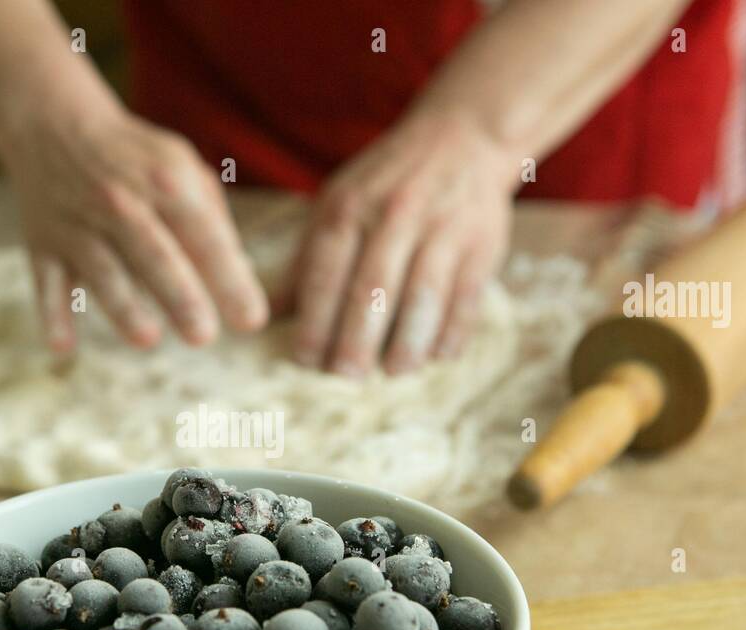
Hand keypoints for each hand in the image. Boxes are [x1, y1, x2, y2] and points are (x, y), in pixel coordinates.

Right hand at [0, 105, 267, 351]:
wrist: (53, 123)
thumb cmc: (135, 160)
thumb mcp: (183, 169)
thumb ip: (212, 222)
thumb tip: (240, 280)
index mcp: (167, 183)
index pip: (204, 236)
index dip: (229, 278)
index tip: (251, 320)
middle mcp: (122, 203)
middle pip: (154, 255)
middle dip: (179, 295)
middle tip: (203, 336)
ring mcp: (79, 225)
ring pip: (103, 272)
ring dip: (123, 306)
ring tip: (148, 338)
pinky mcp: (44, 245)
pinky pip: (47, 283)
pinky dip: (52, 314)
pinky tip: (62, 346)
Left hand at [285, 113, 514, 375]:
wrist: (464, 137)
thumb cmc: (386, 184)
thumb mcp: (337, 205)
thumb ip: (305, 262)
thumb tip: (264, 316)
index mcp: (349, 207)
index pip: (327, 271)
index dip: (315, 319)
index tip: (305, 360)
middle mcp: (395, 215)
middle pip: (373, 288)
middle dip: (357, 338)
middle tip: (344, 376)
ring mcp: (442, 229)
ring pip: (423, 294)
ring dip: (408, 340)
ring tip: (393, 371)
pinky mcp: (481, 244)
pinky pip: (465, 296)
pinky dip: (452, 331)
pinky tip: (436, 357)